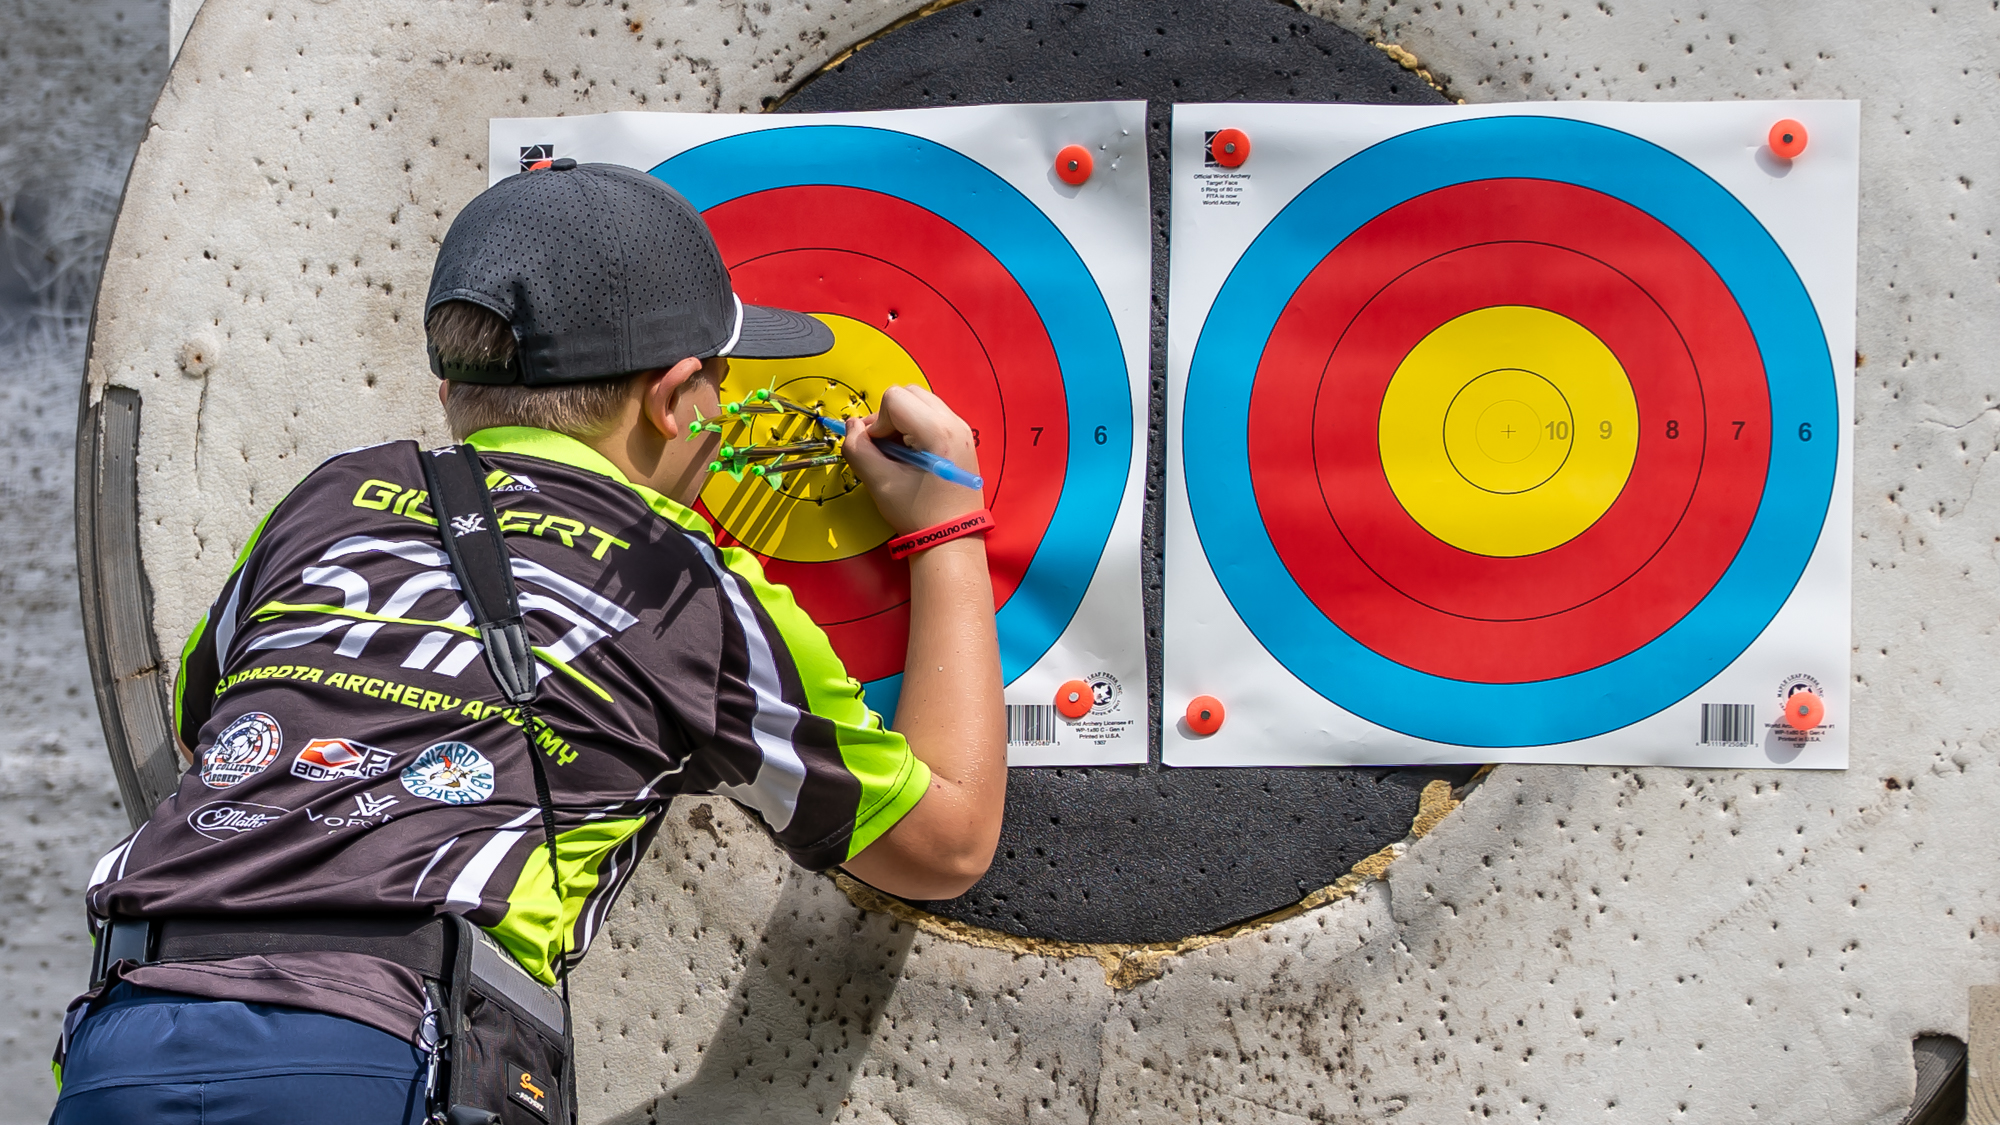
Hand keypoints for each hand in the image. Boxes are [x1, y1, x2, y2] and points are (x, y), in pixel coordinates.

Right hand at [844, 385, 983, 534]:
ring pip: (920, 402)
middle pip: (908, 393)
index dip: (877, 421)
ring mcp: (961, 430)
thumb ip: (858, 449)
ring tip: (898, 454)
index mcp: (938, 432)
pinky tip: (912, 456)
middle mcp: (955, 424)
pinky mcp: (961, 438)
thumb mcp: (880, 483)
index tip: (879, 450)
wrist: (951, 538)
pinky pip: (931, 416)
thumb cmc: (919, 514)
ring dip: (900, 421)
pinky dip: (914, 427)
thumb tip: (851, 425)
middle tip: (884, 448)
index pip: (894, 399)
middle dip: (888, 417)